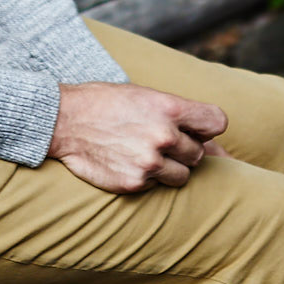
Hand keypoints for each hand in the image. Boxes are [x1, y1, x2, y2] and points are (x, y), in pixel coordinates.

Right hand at [47, 82, 227, 193]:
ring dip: (167, 168)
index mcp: (170, 107)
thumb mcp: (144, 97)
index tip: (192, 130)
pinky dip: (144, 178)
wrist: (62, 120)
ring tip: (140, 153)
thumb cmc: (104, 104)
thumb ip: (181, 118)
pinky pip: (155, 186)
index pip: (217, 123)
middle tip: (153, 141)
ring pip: (182, 175)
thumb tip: (221, 151)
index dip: (206, 129)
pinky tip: (124, 162)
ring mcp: (150, 161)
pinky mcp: (135, 182)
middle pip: (198, 153)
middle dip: (181, 150)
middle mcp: (164, 135)